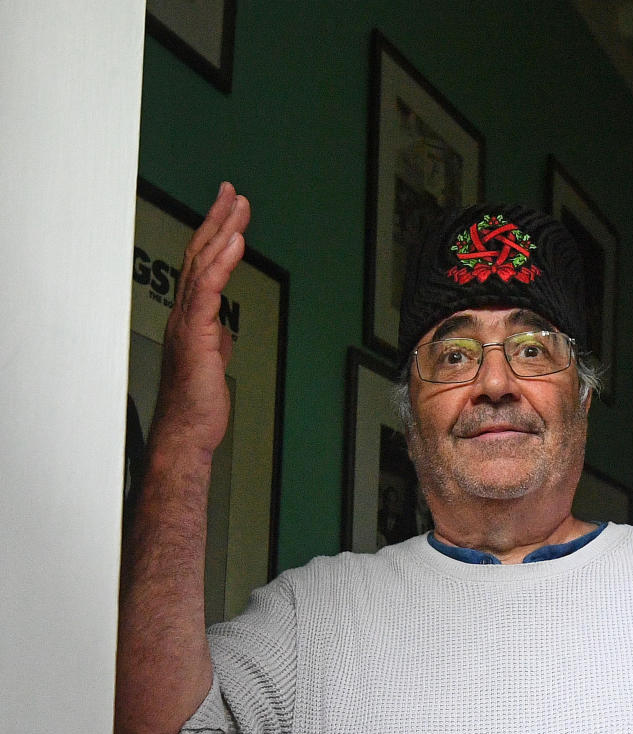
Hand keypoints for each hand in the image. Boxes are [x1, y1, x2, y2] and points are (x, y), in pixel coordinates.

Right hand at [150, 182, 250, 455]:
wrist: (187, 431)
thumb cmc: (196, 402)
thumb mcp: (212, 361)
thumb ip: (216, 338)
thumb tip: (224, 328)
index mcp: (189, 316)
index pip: (201, 265)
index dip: (213, 235)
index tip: (228, 209)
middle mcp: (183, 312)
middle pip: (199, 255)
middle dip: (216, 220)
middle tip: (231, 192)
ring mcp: (187, 321)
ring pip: (203, 265)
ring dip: (222, 231)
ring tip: (237, 205)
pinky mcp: (196, 334)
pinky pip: (208, 290)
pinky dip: (222, 262)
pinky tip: (236, 241)